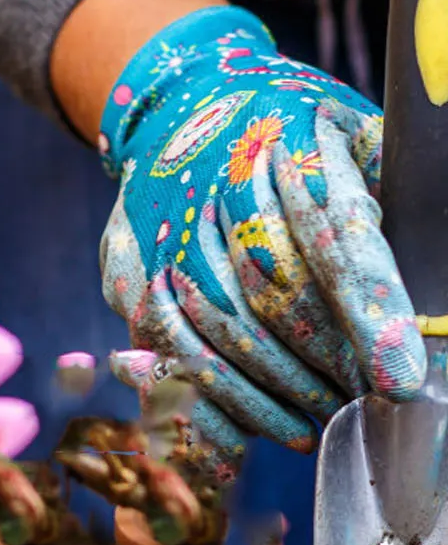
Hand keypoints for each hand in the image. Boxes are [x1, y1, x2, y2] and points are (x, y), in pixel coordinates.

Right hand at [98, 5, 425, 478]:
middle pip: (272, 304)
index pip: (334, 241)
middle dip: (323, 368)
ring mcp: (161, 243)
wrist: (177, 106)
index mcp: (282, 148)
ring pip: (214, 340)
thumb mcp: (349, 128)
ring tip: (311, 426)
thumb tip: (435, 273)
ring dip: (267, 399)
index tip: (401, 380)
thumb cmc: (285, 126)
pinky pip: (165, 357)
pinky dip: (203, 406)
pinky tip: (243, 439)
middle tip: (363, 405)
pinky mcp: (128, 280)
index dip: (369, 315)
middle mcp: (212, 198)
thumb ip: (387, 188)